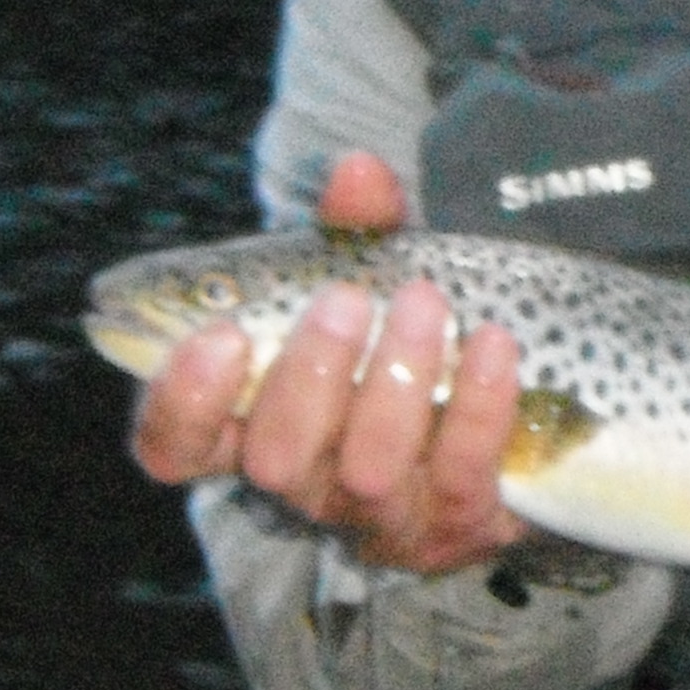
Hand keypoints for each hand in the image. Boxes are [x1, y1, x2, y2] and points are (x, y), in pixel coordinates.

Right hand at [128, 152, 532, 574]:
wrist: (514, 407)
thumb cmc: (403, 334)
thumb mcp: (372, 274)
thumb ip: (355, 226)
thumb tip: (357, 170)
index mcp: (251, 420)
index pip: (175, 444)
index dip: (182, 403)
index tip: (219, 335)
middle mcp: (305, 477)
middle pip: (274, 459)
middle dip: (309, 374)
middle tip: (347, 300)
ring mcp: (380, 508)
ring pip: (367, 469)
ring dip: (396, 380)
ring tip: (425, 304)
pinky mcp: (456, 518)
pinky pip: (461, 471)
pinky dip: (479, 403)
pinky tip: (491, 342)